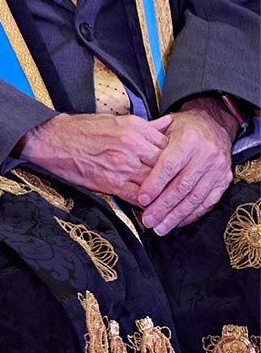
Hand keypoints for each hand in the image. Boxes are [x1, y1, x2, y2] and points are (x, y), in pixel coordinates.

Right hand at [18, 113, 166, 200]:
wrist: (51, 139)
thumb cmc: (82, 129)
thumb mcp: (116, 120)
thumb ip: (147, 125)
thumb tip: (170, 124)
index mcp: (135, 128)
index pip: (169, 146)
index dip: (175, 158)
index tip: (179, 167)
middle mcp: (133, 145)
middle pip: (166, 166)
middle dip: (173, 178)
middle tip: (180, 187)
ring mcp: (123, 165)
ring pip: (155, 183)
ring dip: (163, 193)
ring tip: (170, 200)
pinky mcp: (111, 182)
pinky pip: (138, 196)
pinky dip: (147, 202)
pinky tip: (150, 205)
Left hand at [136, 102, 235, 234]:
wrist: (213, 125)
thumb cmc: (182, 129)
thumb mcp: (165, 127)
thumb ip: (148, 144)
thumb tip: (128, 161)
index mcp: (188, 140)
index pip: (169, 166)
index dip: (155, 184)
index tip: (142, 199)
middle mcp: (206, 154)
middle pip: (182, 186)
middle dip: (163, 206)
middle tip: (148, 220)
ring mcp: (217, 169)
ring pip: (195, 197)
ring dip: (176, 215)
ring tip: (160, 227)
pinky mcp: (224, 180)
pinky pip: (208, 202)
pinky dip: (192, 214)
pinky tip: (178, 222)